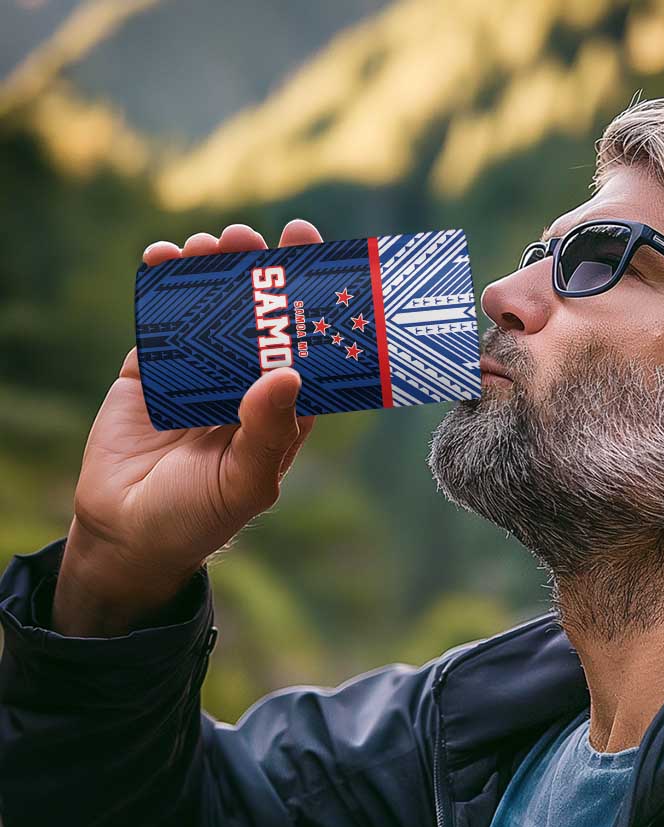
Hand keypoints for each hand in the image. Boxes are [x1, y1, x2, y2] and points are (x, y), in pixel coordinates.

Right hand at [52, 219, 321, 635]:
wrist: (127, 533)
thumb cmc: (199, 517)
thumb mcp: (244, 483)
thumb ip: (268, 432)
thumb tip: (289, 373)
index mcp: (282, 409)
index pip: (307, 347)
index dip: (313, 303)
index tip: (317, 258)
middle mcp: (246, 383)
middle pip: (261, 316)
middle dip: (261, 272)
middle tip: (256, 237)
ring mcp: (199, 371)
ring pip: (213, 308)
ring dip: (214, 269)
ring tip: (213, 243)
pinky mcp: (153, 368)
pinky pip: (161, 318)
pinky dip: (162, 284)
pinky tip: (164, 257)